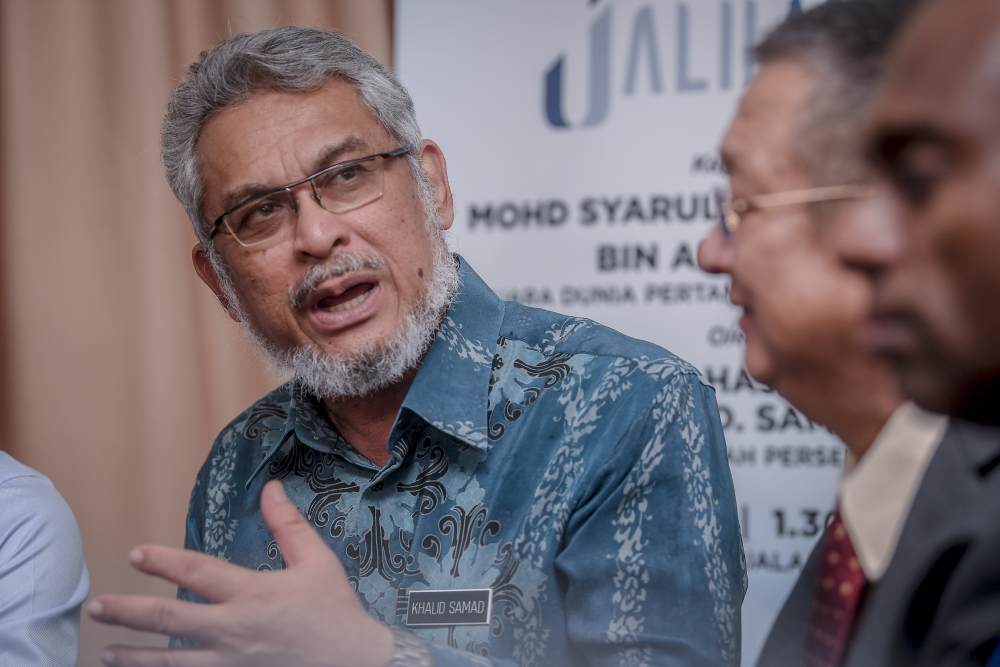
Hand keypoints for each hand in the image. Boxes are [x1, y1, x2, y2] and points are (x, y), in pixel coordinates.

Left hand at [88, 480, 394, 666]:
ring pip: (170, 663)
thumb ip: (289, 526)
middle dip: (129, 613)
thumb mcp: (318, 562)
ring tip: (106, 651)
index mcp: (253, 594)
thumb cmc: (335, 611)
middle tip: (97, 608)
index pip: (199, 573)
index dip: (164, 562)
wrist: (355, 663)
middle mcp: (235, 630)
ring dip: (134, 656)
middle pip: (170, 621)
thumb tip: (271, 488)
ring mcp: (231, 663)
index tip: (136, 553)